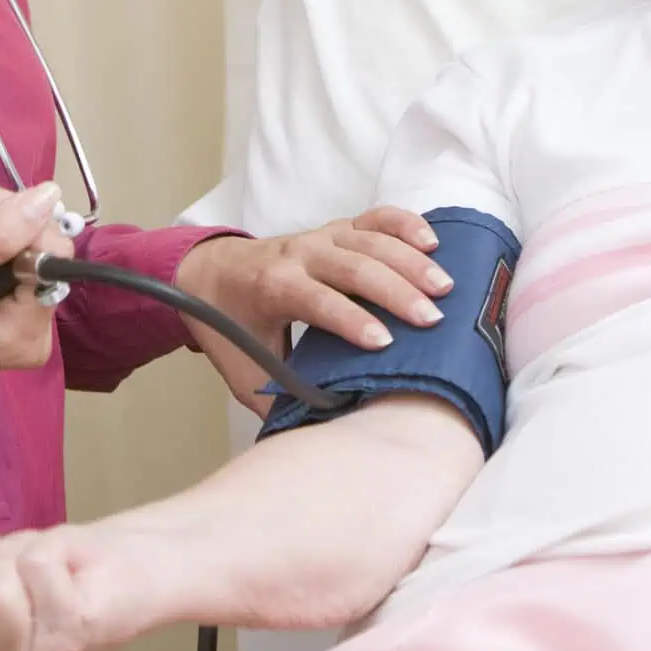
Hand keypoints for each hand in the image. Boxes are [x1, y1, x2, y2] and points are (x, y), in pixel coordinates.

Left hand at [175, 208, 452, 414]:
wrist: (205, 272)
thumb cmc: (228, 325)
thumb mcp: (243, 368)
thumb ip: (279, 397)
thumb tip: (320, 432)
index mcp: (272, 287)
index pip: (316, 300)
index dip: (350, 319)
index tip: (384, 343)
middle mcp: (298, 255)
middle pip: (353, 267)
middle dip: (395, 291)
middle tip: (432, 320)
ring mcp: (319, 235)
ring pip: (370, 240)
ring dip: (410, 262)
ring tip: (445, 288)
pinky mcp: (335, 227)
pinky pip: (374, 218)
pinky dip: (404, 224)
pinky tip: (432, 242)